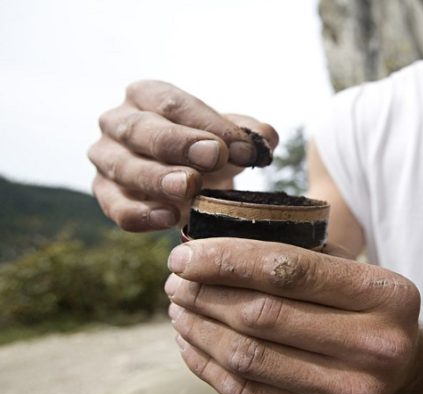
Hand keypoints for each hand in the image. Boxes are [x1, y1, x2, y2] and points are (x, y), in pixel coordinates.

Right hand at [88, 80, 278, 231]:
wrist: (187, 179)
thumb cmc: (205, 147)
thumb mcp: (229, 136)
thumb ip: (249, 134)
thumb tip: (266, 138)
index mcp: (145, 95)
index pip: (172, 103)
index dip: (209, 124)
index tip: (244, 147)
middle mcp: (117, 122)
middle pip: (143, 130)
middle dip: (180, 144)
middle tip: (214, 157)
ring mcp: (106, 159)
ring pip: (126, 168)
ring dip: (159, 179)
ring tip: (189, 188)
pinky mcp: (105, 194)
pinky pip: (117, 207)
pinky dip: (142, 215)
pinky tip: (170, 218)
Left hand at [164, 238, 422, 393]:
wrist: (410, 376)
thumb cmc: (372, 313)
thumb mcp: (361, 276)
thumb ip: (307, 259)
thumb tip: (218, 244)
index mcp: (386, 296)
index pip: (290, 270)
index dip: (228, 259)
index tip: (187, 253)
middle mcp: (374, 346)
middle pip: (262, 315)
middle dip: (206, 292)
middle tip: (176, 278)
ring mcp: (349, 391)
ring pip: (248, 356)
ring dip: (200, 327)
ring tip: (179, 306)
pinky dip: (208, 364)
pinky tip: (191, 341)